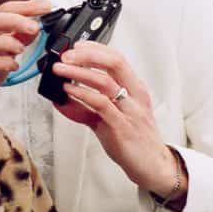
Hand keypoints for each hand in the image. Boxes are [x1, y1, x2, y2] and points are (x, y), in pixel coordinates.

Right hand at [0, 0, 51, 105]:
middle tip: (35, 27)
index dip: (26, 6)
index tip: (47, 7)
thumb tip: (37, 24)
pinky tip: (13, 66)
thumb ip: (20, 36)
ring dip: (6, 43)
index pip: (4, 9)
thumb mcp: (6, 49)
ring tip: (20, 49)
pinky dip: (4, 63)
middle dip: (13, 21)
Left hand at [51, 41, 182, 196]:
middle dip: (87, 55)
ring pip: (105, 82)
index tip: (76, 46)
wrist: (152, 166)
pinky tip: (68, 92)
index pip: (116, 58)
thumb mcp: (108, 119)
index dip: (95, 48)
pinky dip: (82, 95)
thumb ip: (85, 109)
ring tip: (60, 70)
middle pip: (113, 63)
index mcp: (135, 89)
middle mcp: (135, 96)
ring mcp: (130, 110)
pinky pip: (101, 105)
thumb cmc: (134, 139)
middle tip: (66, 55)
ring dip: (78, 73)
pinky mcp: (122, 126)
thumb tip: (61, 100)